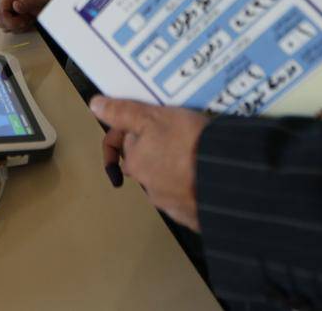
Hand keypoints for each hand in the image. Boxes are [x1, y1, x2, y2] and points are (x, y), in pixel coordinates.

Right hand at [0, 0, 62, 32]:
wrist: (49, 0)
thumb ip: (26, 3)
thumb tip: (15, 6)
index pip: (1, 12)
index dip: (10, 20)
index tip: (22, 22)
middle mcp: (5, 4)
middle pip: (1, 21)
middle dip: (15, 24)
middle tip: (27, 19)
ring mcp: (8, 12)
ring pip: (5, 27)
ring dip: (19, 26)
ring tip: (28, 18)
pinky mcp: (11, 19)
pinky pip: (11, 30)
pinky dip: (21, 28)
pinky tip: (27, 21)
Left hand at [90, 96, 208, 230]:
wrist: (227, 181)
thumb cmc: (187, 144)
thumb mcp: (153, 118)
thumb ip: (123, 112)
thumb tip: (94, 105)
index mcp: (136, 163)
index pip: (120, 146)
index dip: (125, 131)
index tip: (139, 123)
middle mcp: (148, 187)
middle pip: (144, 162)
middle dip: (154, 148)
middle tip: (176, 132)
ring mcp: (172, 205)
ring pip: (166, 179)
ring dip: (174, 167)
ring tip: (197, 149)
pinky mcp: (194, 215)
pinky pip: (188, 195)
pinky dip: (192, 183)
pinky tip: (208, 171)